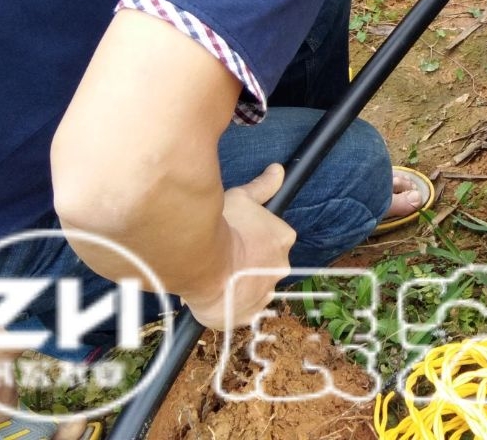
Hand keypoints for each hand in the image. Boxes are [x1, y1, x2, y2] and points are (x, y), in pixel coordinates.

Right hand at [183, 163, 296, 330]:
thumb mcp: (242, 199)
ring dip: (239, 283)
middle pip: (265, 264)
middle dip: (247, 261)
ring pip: (253, 287)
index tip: (236, 238)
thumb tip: (278, 170)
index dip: (252, 238)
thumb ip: (263, 186)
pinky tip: (215, 293)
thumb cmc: (223, 227)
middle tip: (224, 256)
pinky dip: (230, 304)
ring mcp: (265, 293)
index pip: (273, 238)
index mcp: (283, 239)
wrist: (203, 263)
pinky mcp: (248, 316)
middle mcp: (281, 267)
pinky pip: (241, 310)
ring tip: (216, 275)